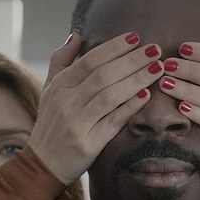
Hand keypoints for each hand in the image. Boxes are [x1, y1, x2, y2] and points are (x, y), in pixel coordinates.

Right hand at [28, 32, 164, 184]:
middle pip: (103, 75)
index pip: (90, 60)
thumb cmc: (50, 124)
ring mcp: (77, 123)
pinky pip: (113, 121)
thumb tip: (76, 35)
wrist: (42, 165)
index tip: (136, 37)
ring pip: (110, 95)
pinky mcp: (88, 143)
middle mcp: (67, 102)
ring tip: (157, 69)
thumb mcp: (49, 90)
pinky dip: (130, 107)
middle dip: (132, 60)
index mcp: (60, 86)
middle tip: (155, 50)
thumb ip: (61, 61)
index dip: (114, 47)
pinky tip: (146, 95)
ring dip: (136, 80)